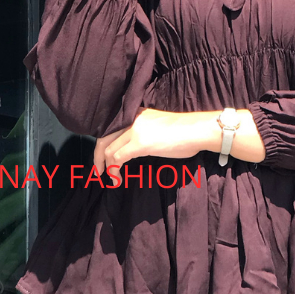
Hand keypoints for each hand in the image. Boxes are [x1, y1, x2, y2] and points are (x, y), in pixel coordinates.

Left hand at [93, 107, 216, 184]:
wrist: (196, 130)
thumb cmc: (183, 132)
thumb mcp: (156, 127)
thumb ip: (142, 132)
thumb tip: (132, 148)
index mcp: (136, 114)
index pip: (110, 128)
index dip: (102, 144)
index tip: (102, 159)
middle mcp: (132, 119)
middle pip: (104, 138)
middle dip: (97, 156)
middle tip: (99, 171)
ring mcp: (135, 130)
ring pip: (107, 149)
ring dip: (106, 166)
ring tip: (110, 178)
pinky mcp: (139, 143)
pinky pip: (117, 158)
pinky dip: (114, 170)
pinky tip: (117, 179)